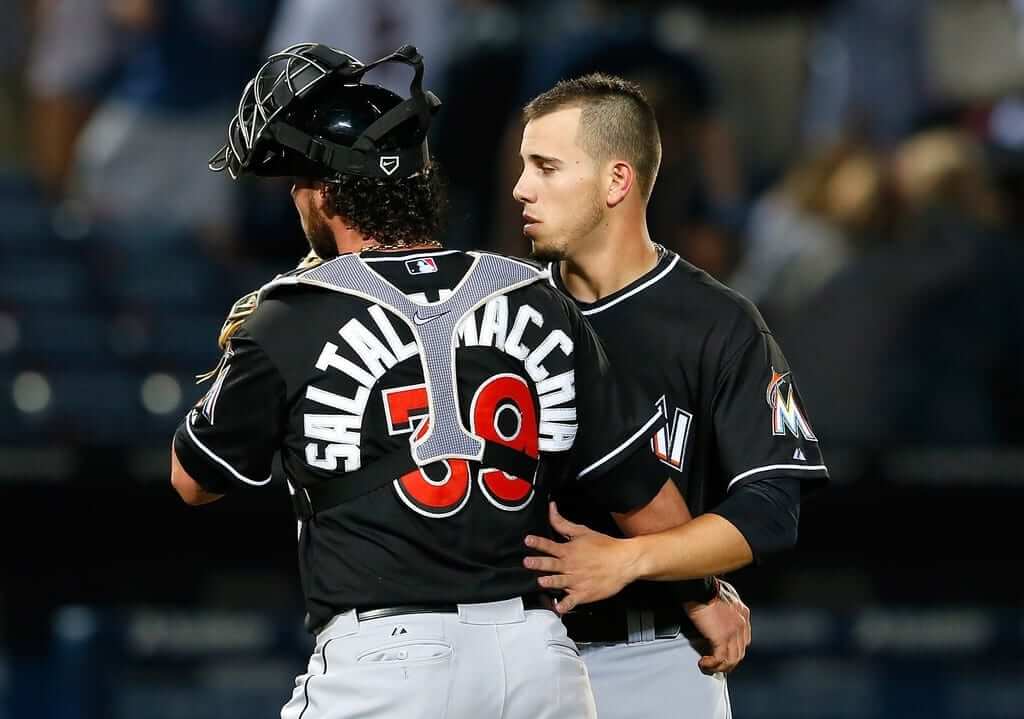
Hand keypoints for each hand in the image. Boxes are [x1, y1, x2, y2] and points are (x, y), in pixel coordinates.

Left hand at [523, 502, 639, 613]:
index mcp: (569, 550)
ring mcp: (577, 581)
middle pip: (552, 564)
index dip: (538, 542)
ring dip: (551, 582)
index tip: (528, 540)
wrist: (625, 560)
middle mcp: (571, 566)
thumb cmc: (605, 546)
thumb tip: (551, 508)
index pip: (550, 545)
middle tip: (528, 562)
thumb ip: (562, 523)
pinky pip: (572, 601)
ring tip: (542, 582)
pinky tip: (559, 607)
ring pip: (560, 582)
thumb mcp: (582, 531)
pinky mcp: (584, 593)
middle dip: (539, 563)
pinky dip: (565, 605)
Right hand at [684, 579, 750, 674]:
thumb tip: (717, 615)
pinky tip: (704, 663)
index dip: (735, 650)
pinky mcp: (722, 638)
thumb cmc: (705, 587)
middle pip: (740, 652)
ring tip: (709, 667)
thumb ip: (726, 606)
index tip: (725, 653)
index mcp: (743, 612)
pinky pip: (720, 659)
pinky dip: (712, 665)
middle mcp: (741, 623)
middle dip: (728, 662)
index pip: (744, 639)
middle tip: (717, 666)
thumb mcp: (723, 595)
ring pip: (732, 659)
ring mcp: (733, 632)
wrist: (699, 587)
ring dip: (720, 667)